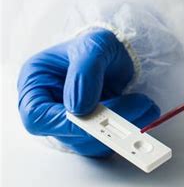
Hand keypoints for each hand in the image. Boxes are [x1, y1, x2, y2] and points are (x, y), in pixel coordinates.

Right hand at [17, 28, 159, 156]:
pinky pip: (104, 142)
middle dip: (101, 126)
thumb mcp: (94, 45)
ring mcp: (68, 121)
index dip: (63, 123)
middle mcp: (48, 106)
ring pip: (87, 142)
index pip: (37, 116)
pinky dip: (126, 130)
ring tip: (145, 107)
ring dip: (119, 129)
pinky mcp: (89, 130)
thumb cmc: (98, 44)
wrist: (117, 51)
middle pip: (64, 133)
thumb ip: (84, 71)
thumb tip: (78, 107)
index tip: (92, 115)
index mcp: (36, 83)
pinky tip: (144, 111)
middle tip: (133, 110)